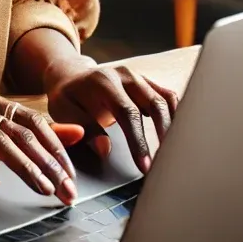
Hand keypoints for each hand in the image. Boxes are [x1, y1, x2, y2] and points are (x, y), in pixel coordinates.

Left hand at [43, 56, 178, 173]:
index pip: (127, 112)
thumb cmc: (67, 96)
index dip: (138, 141)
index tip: (145, 166)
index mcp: (104, 81)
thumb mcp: (64, 111)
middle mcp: (125, 75)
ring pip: (165, 100)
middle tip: (166, 164)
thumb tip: (105, 149)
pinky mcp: (146, 82)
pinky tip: (177, 134)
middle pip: (153, 104)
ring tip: (175, 153)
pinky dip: (176, 114)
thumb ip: (85, 129)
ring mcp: (138, 77)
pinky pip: (167, 96)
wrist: (71, 75)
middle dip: (163, 136)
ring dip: (174, 126)